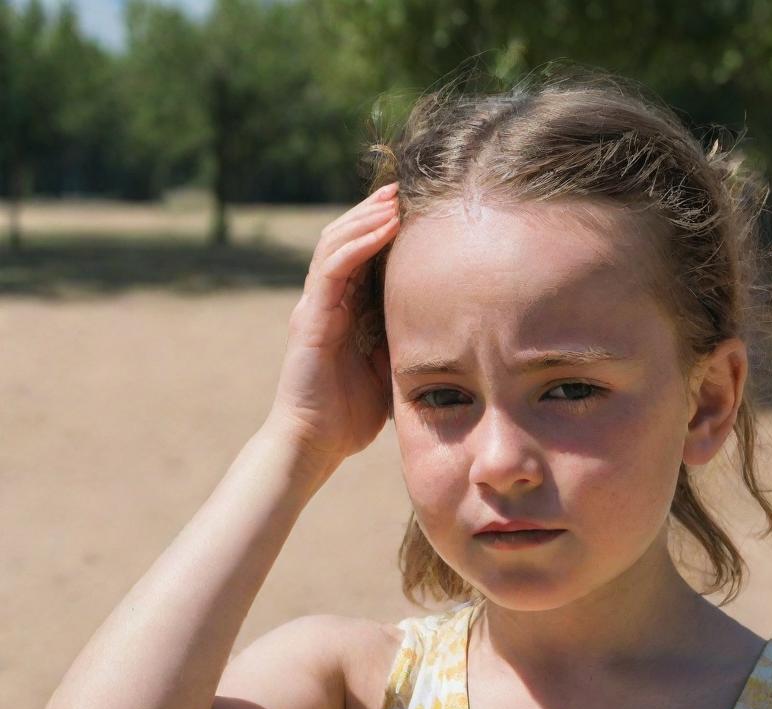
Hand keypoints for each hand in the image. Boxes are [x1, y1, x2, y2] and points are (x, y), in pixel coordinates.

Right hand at [264, 182, 399, 473]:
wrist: (315, 444)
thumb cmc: (351, 415)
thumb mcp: (390, 369)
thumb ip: (404, 341)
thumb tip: (447, 328)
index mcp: (345, 311)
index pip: (364, 256)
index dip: (386, 228)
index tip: (419, 207)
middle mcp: (326, 302)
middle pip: (349, 239)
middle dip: (377, 211)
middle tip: (409, 186)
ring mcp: (315, 307)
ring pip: (338, 243)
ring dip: (368, 217)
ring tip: (397, 195)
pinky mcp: (310, 318)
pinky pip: (332, 268)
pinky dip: (358, 243)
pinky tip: (383, 226)